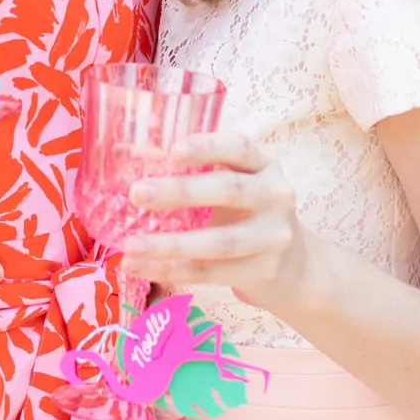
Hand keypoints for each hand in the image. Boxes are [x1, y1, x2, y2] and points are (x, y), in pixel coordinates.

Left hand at [119, 131, 313, 313]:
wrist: (292, 266)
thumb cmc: (247, 213)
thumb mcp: (233, 182)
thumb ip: (190, 169)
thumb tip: (127, 154)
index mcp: (264, 165)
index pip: (239, 148)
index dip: (207, 147)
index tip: (173, 150)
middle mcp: (275, 197)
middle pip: (228, 190)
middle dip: (180, 192)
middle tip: (136, 193)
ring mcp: (272, 238)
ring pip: (218, 242)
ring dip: (169, 245)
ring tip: (130, 245)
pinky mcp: (261, 272)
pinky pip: (209, 272)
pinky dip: (170, 270)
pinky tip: (138, 267)